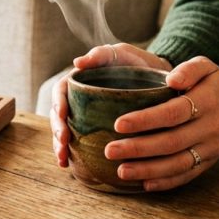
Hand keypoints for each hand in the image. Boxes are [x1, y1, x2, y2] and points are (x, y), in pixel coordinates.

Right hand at [51, 43, 173, 167]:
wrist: (161, 80)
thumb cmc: (138, 63)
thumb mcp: (121, 53)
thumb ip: (101, 54)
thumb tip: (76, 62)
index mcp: (81, 81)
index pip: (61, 92)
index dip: (57, 103)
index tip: (61, 115)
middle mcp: (80, 100)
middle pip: (59, 115)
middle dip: (57, 130)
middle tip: (63, 142)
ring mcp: (87, 117)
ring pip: (66, 131)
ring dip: (60, 146)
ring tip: (62, 159)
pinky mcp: (97, 131)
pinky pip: (81, 144)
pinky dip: (73, 155)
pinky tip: (70, 166)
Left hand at [103, 56, 218, 190]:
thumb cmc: (215, 83)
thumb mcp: (206, 66)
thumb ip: (189, 69)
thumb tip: (171, 79)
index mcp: (208, 102)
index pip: (173, 113)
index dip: (146, 120)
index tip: (119, 124)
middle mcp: (210, 128)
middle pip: (171, 142)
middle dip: (138, 149)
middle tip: (110, 150)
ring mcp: (211, 149)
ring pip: (178, 164)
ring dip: (148, 170)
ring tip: (121, 171)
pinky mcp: (209, 163)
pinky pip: (187, 176)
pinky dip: (166, 182)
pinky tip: (144, 184)